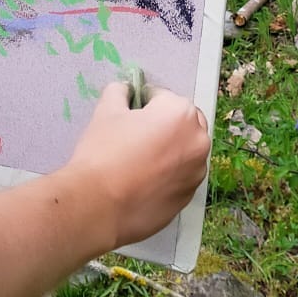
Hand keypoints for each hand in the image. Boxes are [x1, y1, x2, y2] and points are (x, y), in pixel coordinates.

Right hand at [62, 81, 210, 251]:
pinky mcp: (188, 198)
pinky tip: (142, 182)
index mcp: (181, 113)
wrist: (99, 206)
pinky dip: (167, 175)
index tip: (127, 116)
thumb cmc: (104, 152)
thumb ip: (120, 92)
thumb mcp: (106, 110)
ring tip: (137, 162)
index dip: (142, 103)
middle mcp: (198, 141)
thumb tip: (125, 90)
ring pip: (183, 151)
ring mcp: (196, 173)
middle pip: (181, 123)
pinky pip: (179, 177)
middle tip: (134, 137)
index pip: (161, 97)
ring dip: (168, 150)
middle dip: (162, 124)